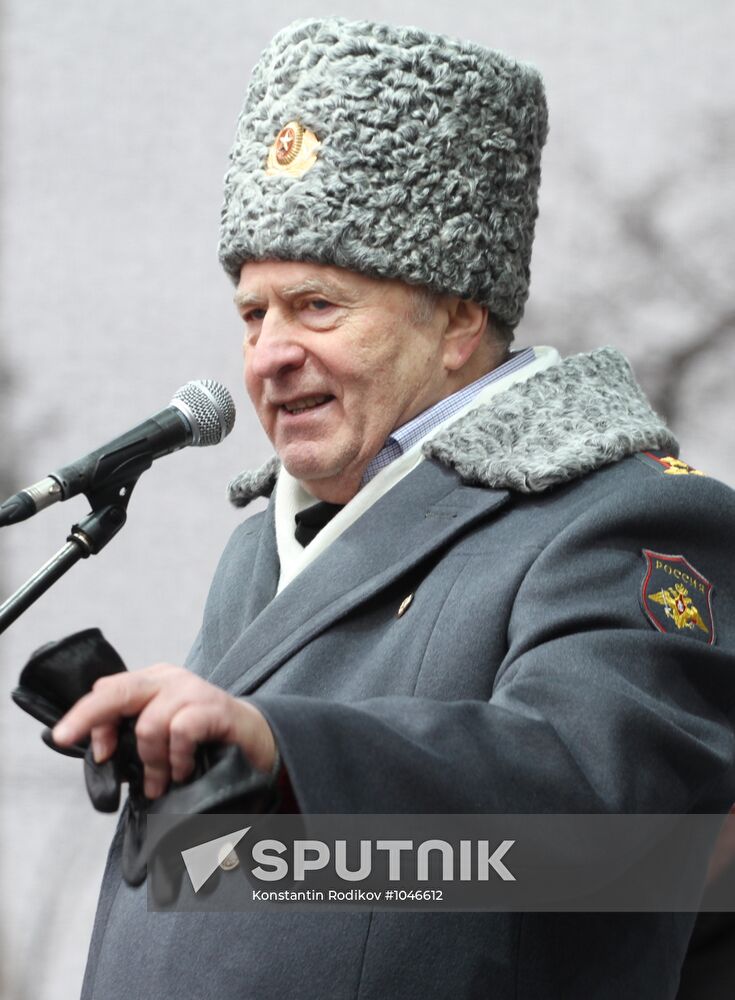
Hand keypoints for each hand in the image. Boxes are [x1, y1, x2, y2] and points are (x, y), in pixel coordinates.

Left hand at [52, 664, 275, 798]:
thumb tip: (103, 757)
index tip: (96, 754)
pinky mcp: (213, 707)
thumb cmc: (203, 741)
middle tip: (80, 747)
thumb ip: (132, 739)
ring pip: (149, 724)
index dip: (90, 720)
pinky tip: (184, 772)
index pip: (108, 690)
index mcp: (151, 682)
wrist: (253, 741)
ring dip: (152, 763)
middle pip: (117, 692)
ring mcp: (192, 690)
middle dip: (89, 718)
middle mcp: (168, 680)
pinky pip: (181, 732)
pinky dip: (177, 759)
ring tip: (162, 782)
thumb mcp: (161, 737)